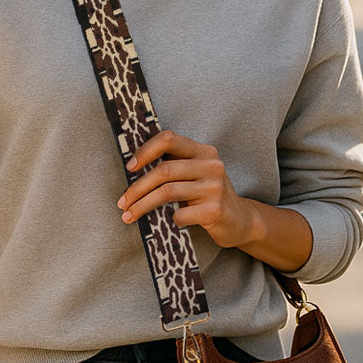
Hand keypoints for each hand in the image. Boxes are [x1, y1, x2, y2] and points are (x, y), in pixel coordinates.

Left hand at [117, 129, 257, 248]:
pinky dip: (170, 219)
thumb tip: (133, 166)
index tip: (130, 167)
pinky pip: (180, 214)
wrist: (241, 220)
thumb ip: (174, 165)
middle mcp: (211, 165)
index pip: (169, 139)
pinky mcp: (215, 210)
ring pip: (167, 192)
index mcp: (203, 151)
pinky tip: (170, 223)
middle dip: (137, 188)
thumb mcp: (196, 173)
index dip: (145, 151)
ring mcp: (215, 188)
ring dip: (143, 206)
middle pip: (164, 170)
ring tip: (128, 215)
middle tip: (122, 202)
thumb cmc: (208, 195)